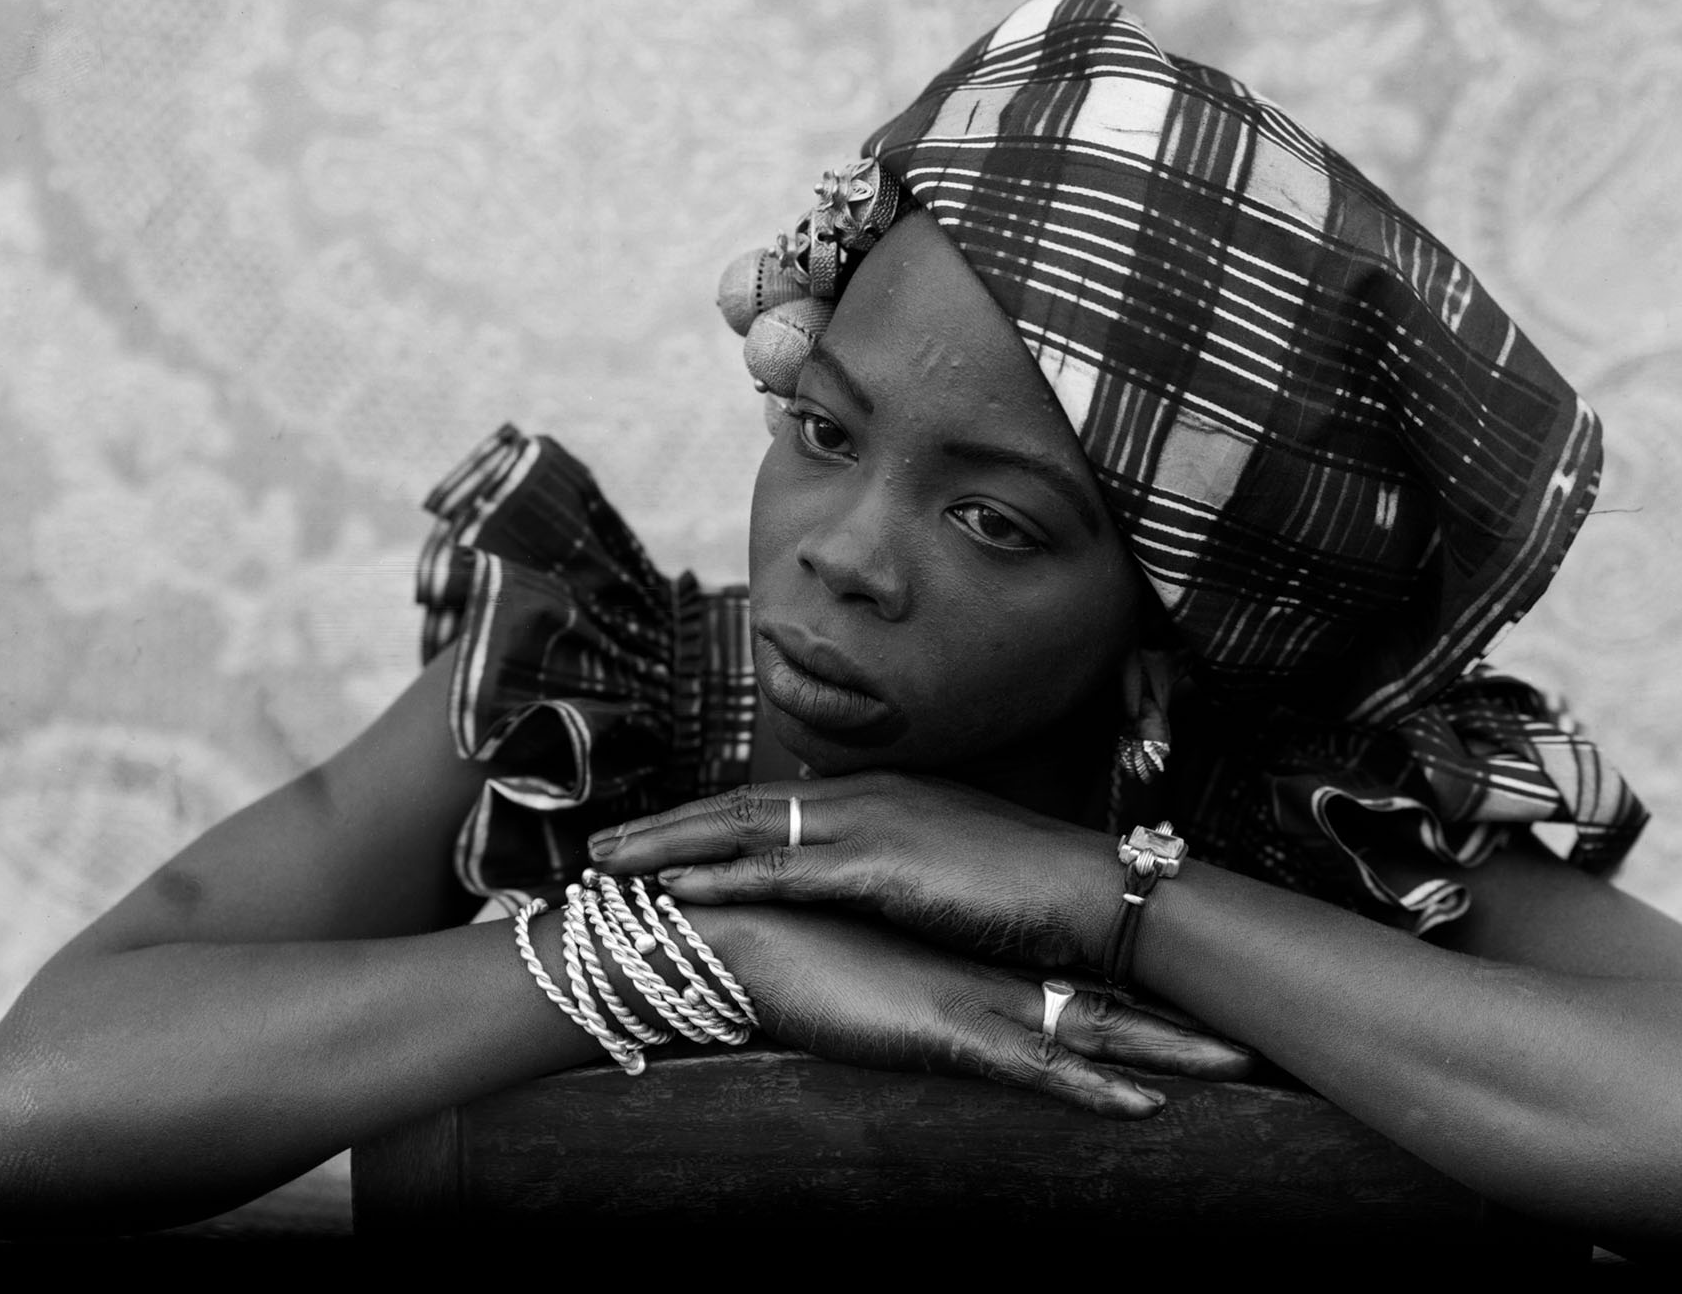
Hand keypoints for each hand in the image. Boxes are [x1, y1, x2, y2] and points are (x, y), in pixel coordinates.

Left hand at [587, 774, 1122, 970]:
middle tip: (597, 846)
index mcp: (874, 792)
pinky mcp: (877, 867)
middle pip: (737, 807)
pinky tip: (671, 888)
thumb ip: (891, 862)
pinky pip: (779, 873)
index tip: (651, 836)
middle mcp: (860, 794)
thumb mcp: (943, 863)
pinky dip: (719, 877)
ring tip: (605, 866)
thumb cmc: (1022, 886)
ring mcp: (866, 825)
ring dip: (666, 846)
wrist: (1083, 889)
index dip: (703, 819)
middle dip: (663, 824)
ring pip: (742, 832)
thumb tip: (856, 879)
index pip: (768, 802)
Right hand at [703, 903, 1253, 1117]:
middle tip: (1260, 1041)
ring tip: (1238, 1065)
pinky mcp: (947, 1029)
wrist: (749, 935)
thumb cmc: (804, 956)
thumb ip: (913, 993)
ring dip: (1168, 1053)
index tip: (1206, 1012)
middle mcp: (993, 978)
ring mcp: (977, 1002)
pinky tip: (1141, 1108)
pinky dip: (1091, 1090)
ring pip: (1093, 1030)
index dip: (1145, 999)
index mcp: (982, 969)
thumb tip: (936, 1006)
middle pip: (1109, 1001)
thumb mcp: (876, 984)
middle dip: (1186, 1026)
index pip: (1080, 983)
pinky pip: (1035, 1069)